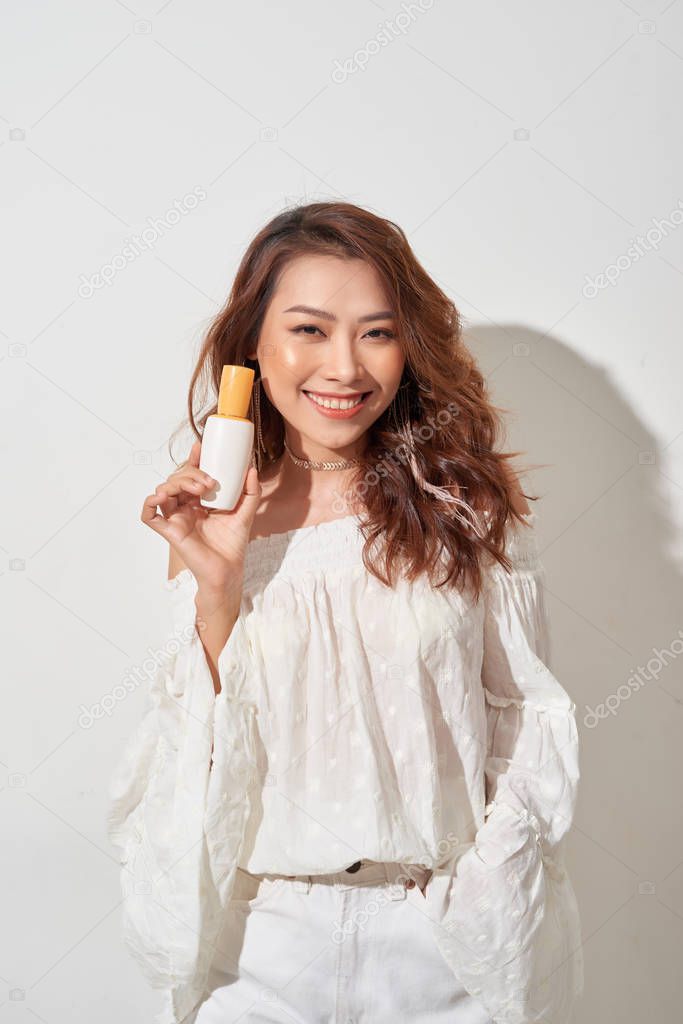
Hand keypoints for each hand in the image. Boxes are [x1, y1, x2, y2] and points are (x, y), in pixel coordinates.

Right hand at [141, 440, 261, 593]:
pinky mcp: (169, 531)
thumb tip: (251, 470)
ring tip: (199, 489)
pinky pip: (149, 514)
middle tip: (210, 481)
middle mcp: (185, 507)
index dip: (193, 459)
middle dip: (191, 472)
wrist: (228, 570)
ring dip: (178, 482)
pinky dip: (150, 502)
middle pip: (177, 478)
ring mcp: (175, 518)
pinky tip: (162, 497)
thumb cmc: (233, 545)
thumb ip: (251, 492)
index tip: (201, 447)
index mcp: (199, 501)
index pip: (191, 474)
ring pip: (163, 489)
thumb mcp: (245, 513)